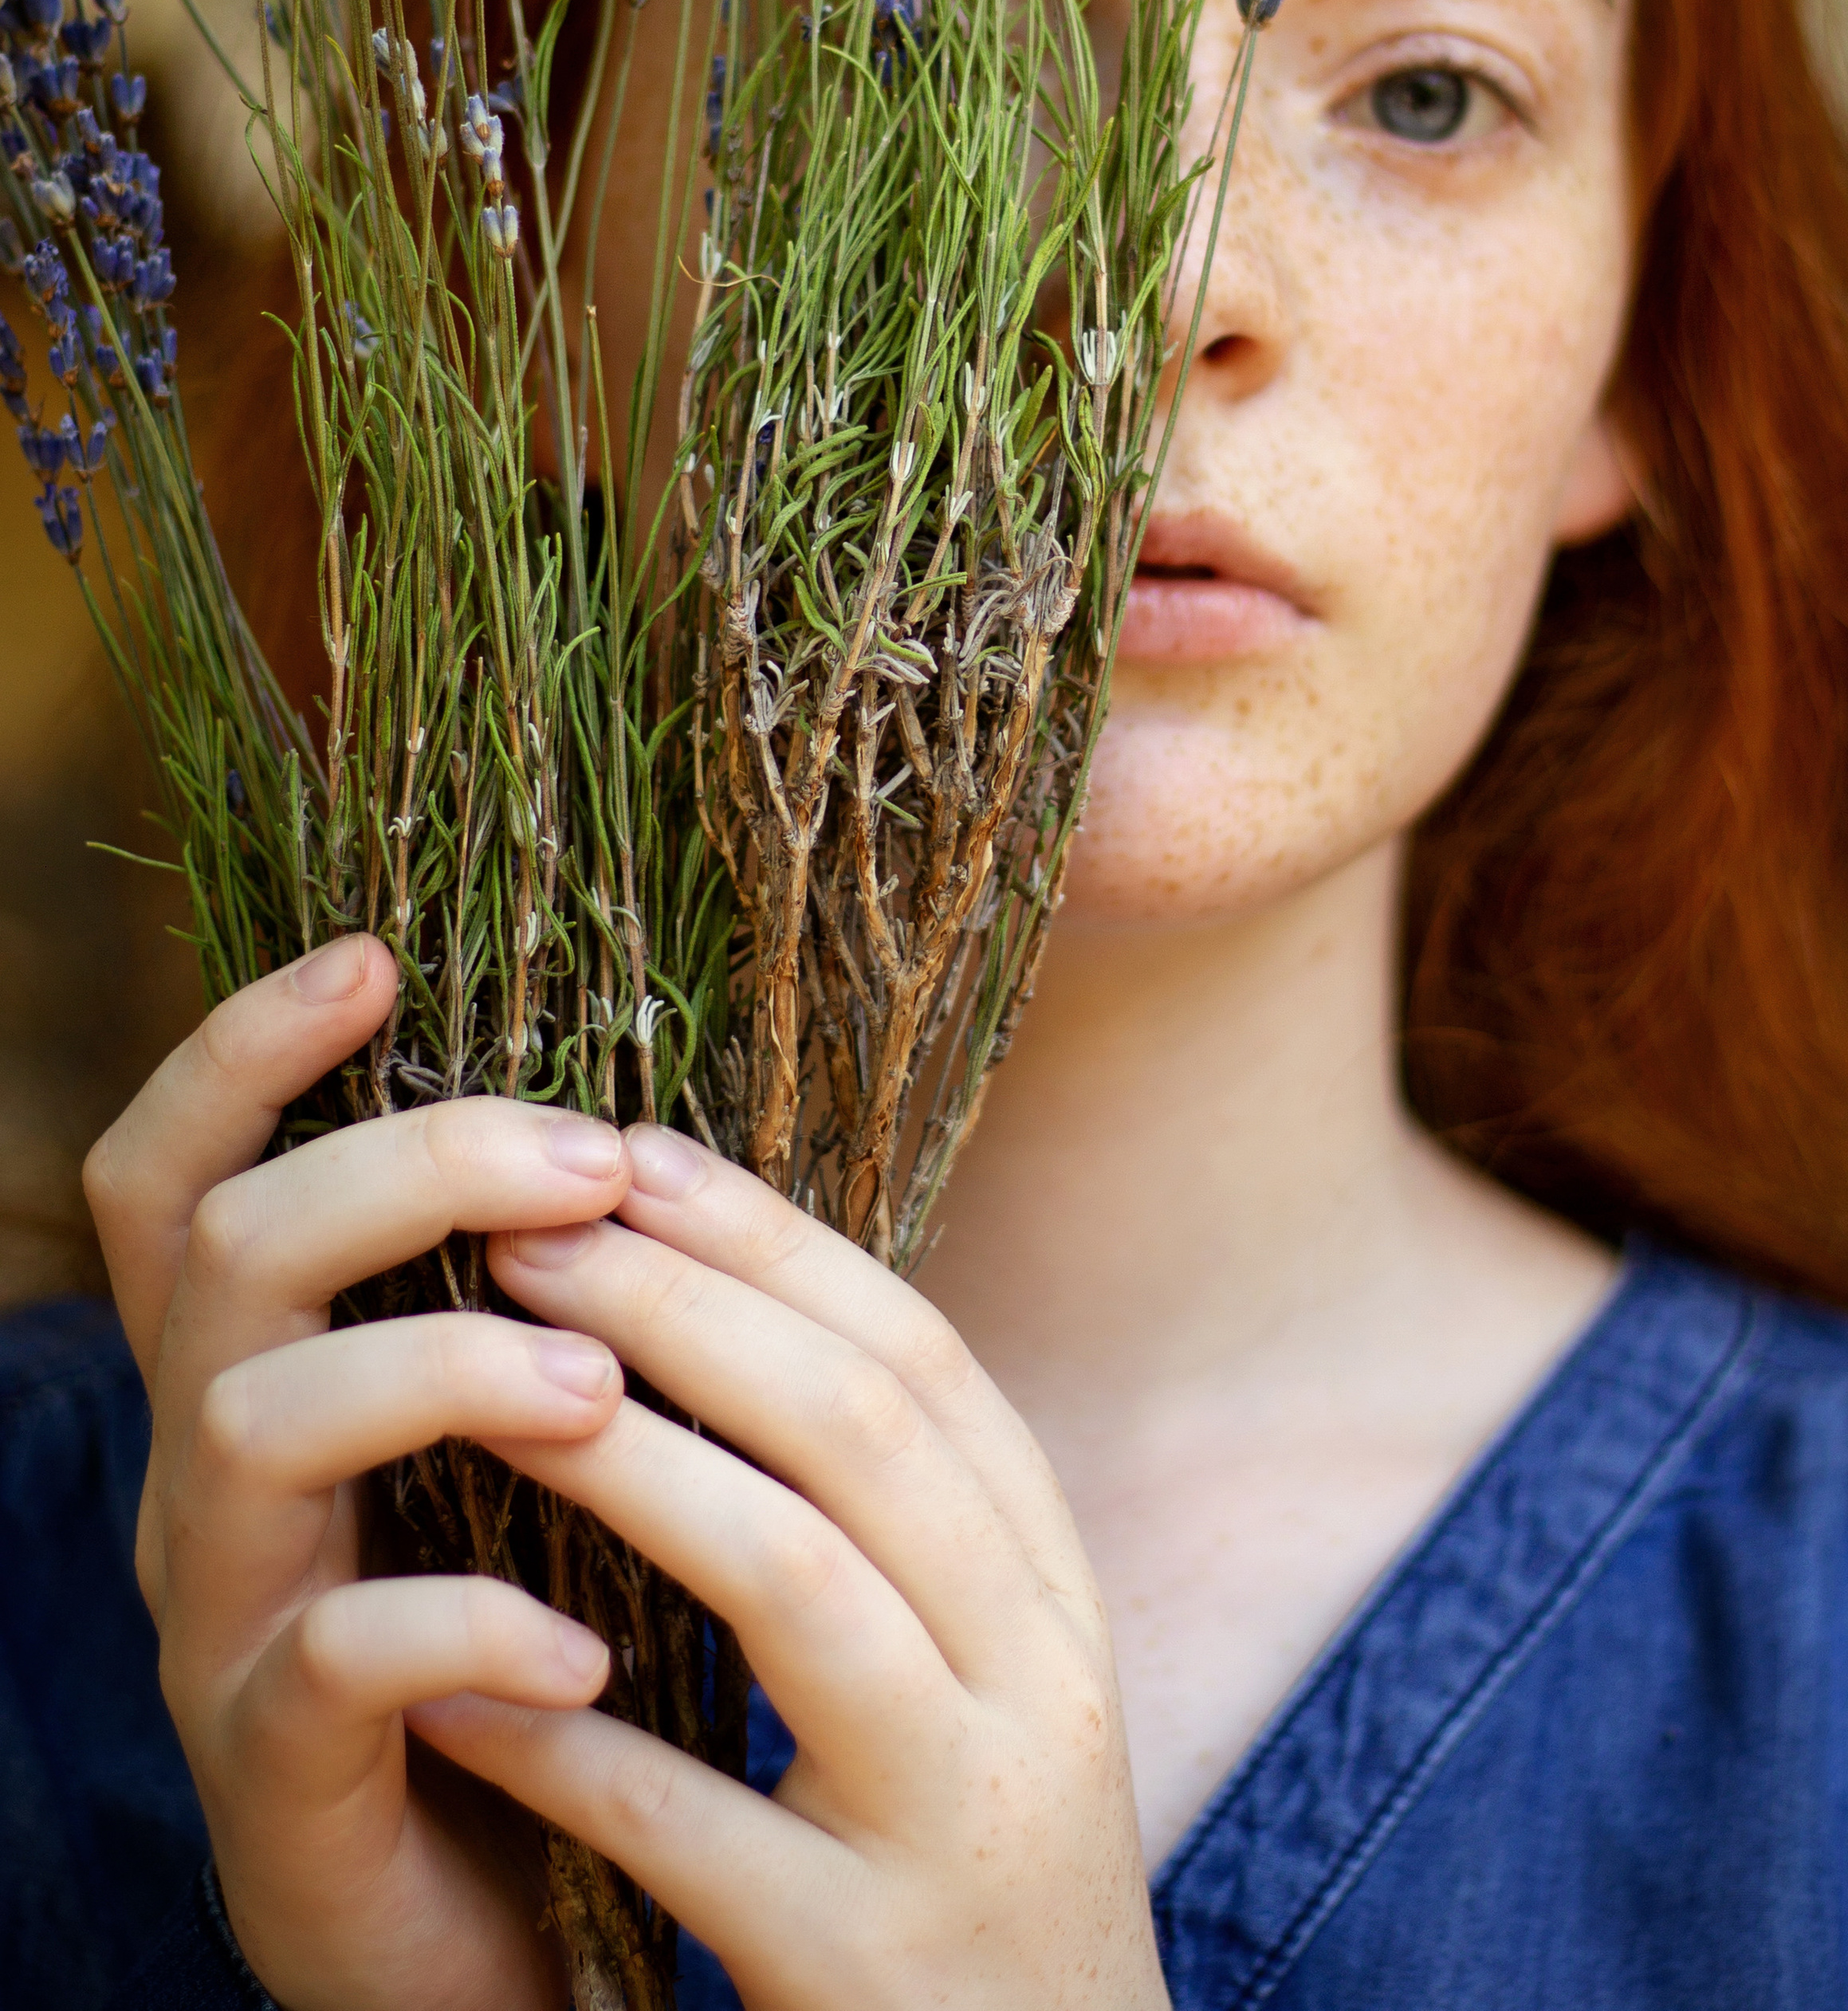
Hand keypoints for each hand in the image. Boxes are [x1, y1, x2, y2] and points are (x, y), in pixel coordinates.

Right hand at [84, 936, 638, 2010]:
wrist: (518, 1918)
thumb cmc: (535, 1638)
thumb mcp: (521, 1454)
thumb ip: (534, 1305)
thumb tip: (636, 1122)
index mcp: (264, 1377)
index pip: (187, 1176)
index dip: (242, 1052)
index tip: (372, 956)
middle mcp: (208, 1480)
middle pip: (231, 1255)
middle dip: (407, 1173)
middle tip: (590, 1162)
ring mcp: (222, 1626)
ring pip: (246, 1427)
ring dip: (435, 1370)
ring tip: (598, 1385)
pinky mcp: (278, 1780)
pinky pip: (330, 1665)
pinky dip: (466, 1631)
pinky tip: (589, 1642)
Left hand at [414, 1129, 1168, 2010]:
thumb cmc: (973, 1887)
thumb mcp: (977, 1687)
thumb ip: (889, 1531)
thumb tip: (714, 1320)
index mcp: (1051, 1596)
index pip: (922, 1359)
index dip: (774, 1242)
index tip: (631, 1152)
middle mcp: (1039, 1684)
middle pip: (862, 1430)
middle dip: (683, 1307)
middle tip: (523, 1230)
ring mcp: (965, 1827)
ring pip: (797, 1584)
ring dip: (627, 1465)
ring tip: (480, 1391)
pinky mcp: (870, 1974)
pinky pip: (695, 1830)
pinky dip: (566, 1744)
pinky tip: (450, 1689)